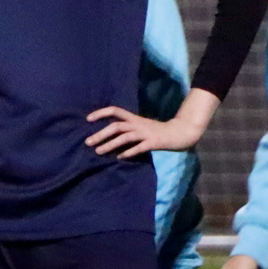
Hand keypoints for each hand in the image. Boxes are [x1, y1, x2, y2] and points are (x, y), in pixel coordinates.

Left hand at [85, 88, 218, 158]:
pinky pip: (139, 147)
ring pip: (125, 137)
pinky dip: (129, 152)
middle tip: (87, 142)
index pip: (115, 110)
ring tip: (98, 152)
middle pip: (116, 126)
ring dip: (110, 144)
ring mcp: (146, 133)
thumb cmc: (158, 131)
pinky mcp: (154, 142)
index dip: (101, 113)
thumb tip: (109, 136)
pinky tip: (119, 157)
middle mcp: (138, 124)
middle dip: (101, 134)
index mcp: (134, 118)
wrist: (181, 132)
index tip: (88, 119)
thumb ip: (128, 129)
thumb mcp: (141, 126)